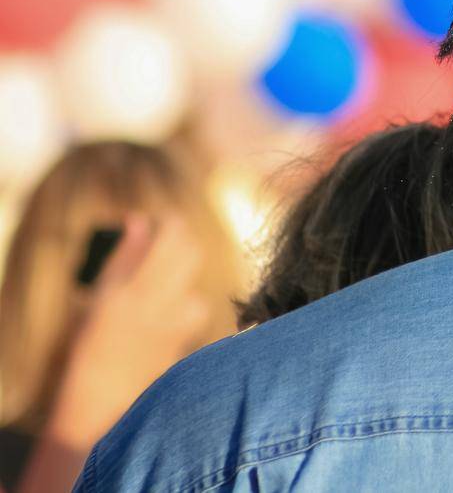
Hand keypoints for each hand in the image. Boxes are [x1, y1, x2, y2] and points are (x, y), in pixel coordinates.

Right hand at [41, 217, 216, 450]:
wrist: (101, 397)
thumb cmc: (91, 342)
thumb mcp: (101, 295)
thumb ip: (125, 255)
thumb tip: (138, 219)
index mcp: (134, 287)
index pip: (171, 237)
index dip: (172, 224)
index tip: (164, 221)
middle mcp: (161, 302)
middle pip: (192, 254)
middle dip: (182, 244)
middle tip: (166, 245)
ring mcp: (178, 322)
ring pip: (195, 282)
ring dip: (183, 276)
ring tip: (160, 284)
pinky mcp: (188, 338)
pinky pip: (196, 309)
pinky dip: (185, 304)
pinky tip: (165, 314)